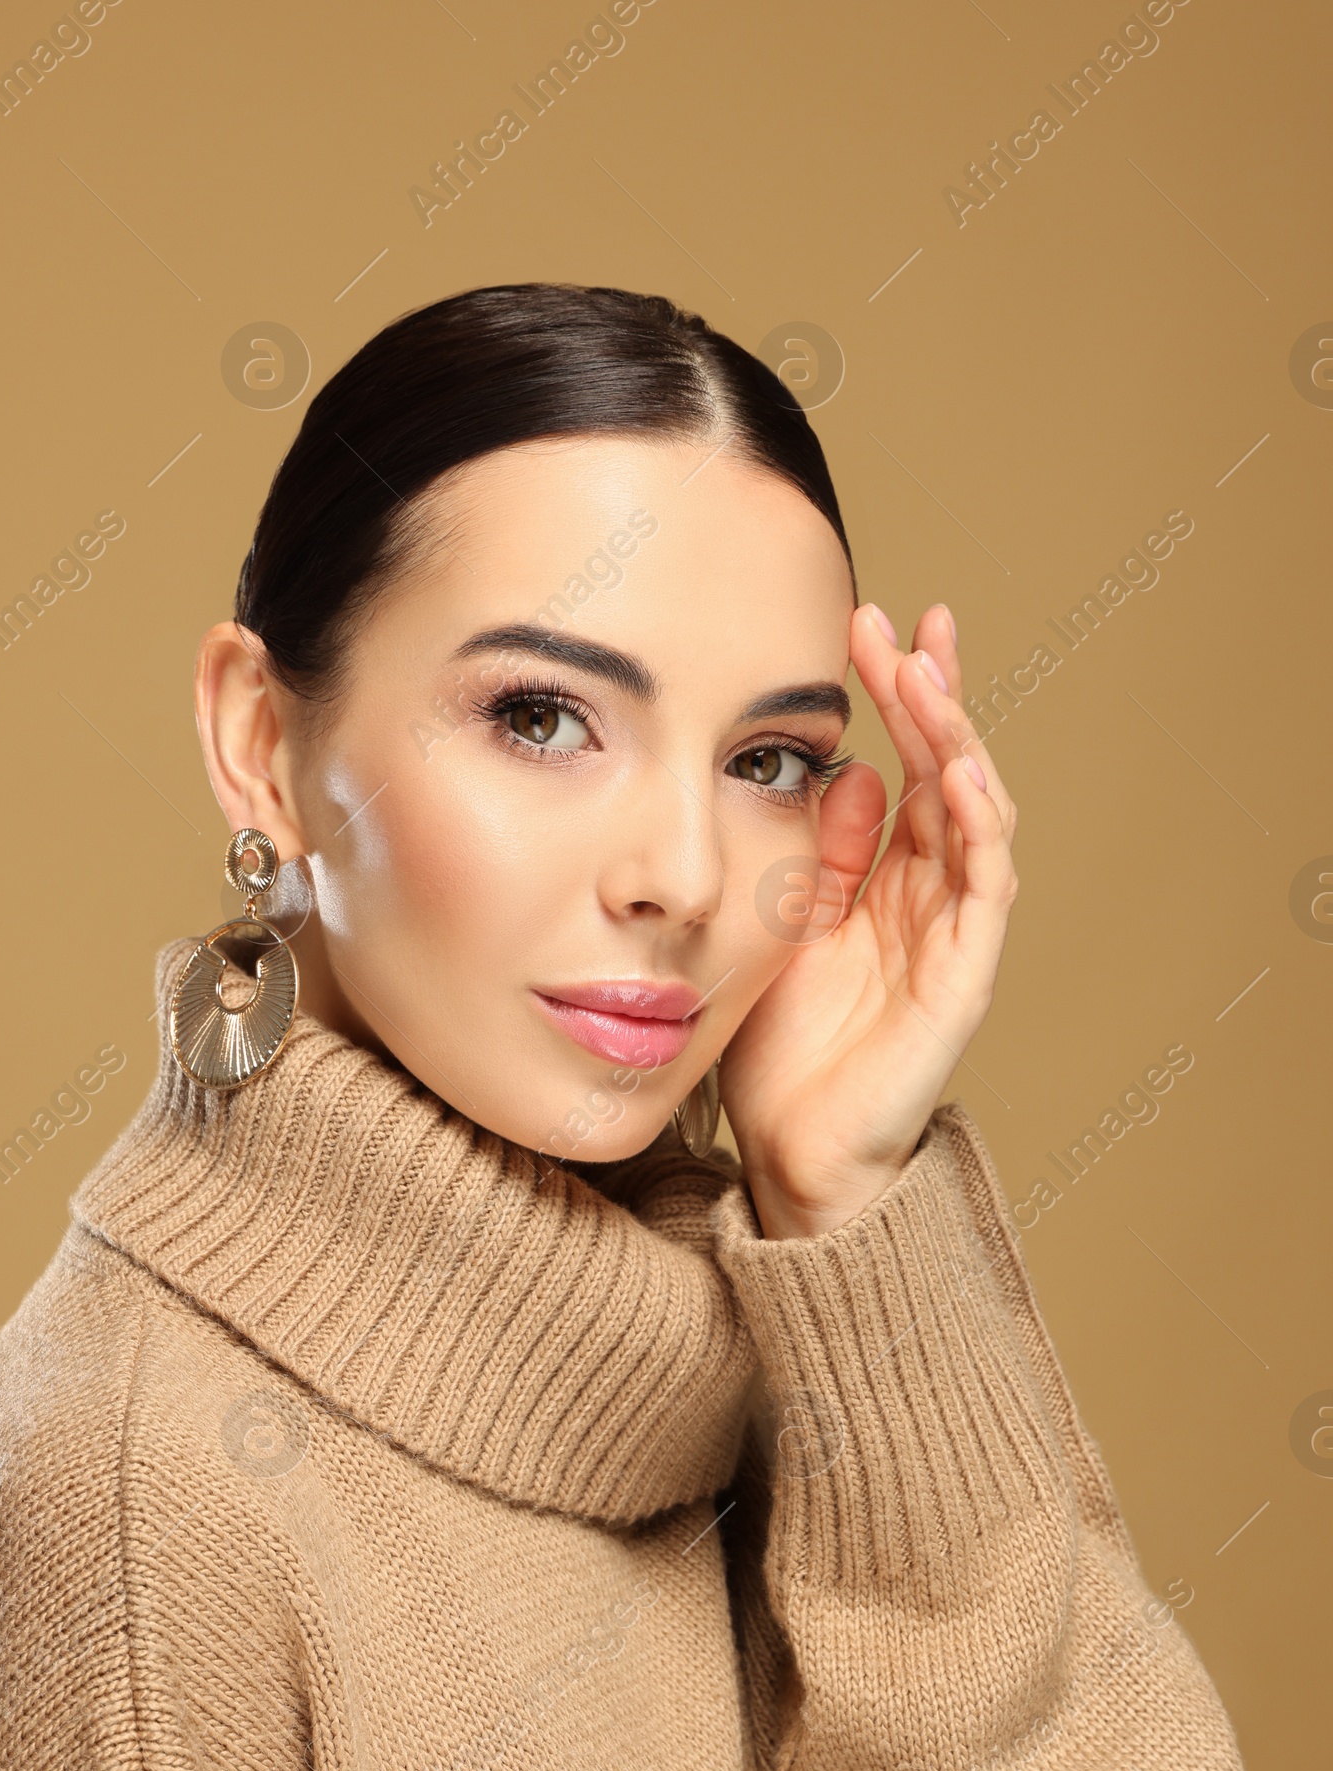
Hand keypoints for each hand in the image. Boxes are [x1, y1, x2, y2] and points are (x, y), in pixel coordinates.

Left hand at [718, 602, 1018, 1240]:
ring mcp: (955, 932)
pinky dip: (974, 825)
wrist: (792, 1149)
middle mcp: (931, 895)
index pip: (907, 764)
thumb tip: (847, 769)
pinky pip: (984, 888)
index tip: (871, 621)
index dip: (901, 694)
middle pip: (948, 771)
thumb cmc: (786, 1047)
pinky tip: (954, 772)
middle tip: (908, 625)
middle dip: (933, 695)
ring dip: (957, 741)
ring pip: (975, 815)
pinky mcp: (963, 977)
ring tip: (932, 676)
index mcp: (888, 878)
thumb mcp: (788, 924)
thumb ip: (821, 854)